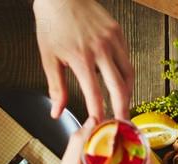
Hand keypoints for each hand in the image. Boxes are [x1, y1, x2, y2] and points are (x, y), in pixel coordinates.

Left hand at [33, 0, 132, 119]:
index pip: (94, 95)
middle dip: (122, 110)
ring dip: (128, 93)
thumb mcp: (49, 57)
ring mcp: (112, 40)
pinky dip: (125, 74)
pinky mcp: (117, 32)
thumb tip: (57, 112)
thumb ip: (56, 88)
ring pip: (128, 74)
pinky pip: (126, 59)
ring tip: (124, 105)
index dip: (99, 114)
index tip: (100, 127)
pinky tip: (120, 83)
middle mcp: (100, 49)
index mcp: (81, 57)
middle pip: (118, 88)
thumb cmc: (52, 23)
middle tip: (123, 125)